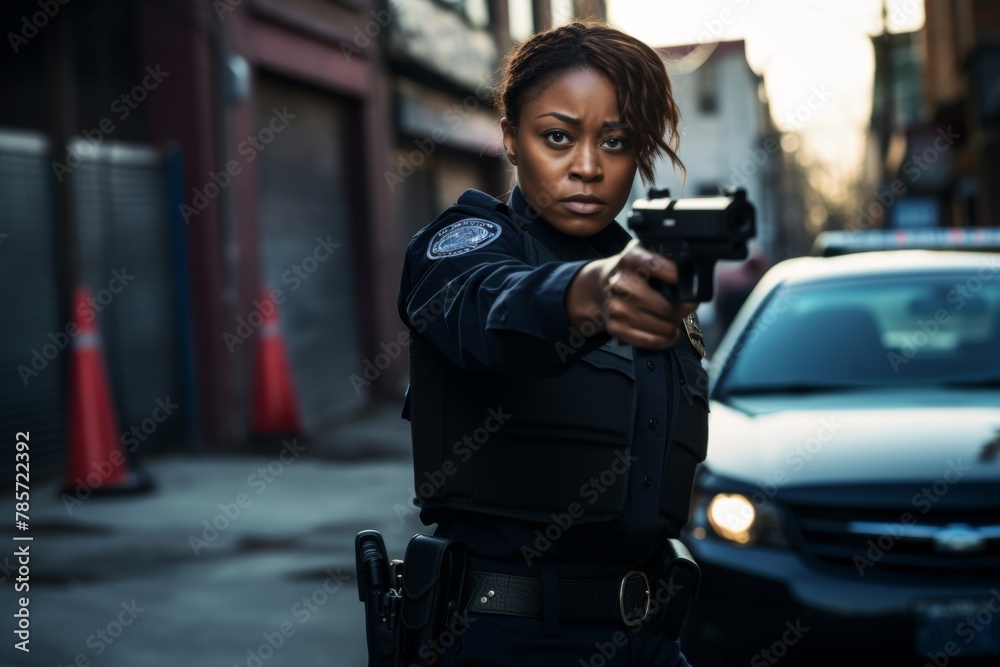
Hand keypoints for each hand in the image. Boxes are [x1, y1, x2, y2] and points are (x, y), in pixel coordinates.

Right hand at [566, 239, 697, 348]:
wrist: (600, 284)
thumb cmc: (632, 271)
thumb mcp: (644, 252)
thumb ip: (666, 257)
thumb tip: (694, 274)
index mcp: (631, 259)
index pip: (659, 266)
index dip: (679, 278)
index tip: (690, 286)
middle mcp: (621, 284)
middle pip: (668, 307)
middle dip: (683, 309)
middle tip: (685, 306)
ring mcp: (616, 307)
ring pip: (663, 327)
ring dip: (675, 325)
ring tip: (674, 318)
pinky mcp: (615, 326)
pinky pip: (651, 341)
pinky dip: (665, 340)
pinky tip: (668, 333)